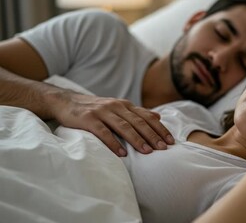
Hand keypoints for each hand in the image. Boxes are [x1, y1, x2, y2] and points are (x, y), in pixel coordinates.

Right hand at [50, 91, 173, 155]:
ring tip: (146, 152)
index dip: (160, 129)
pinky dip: (113, 142)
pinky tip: (121, 153)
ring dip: (136, 139)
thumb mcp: (118, 107)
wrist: (66, 101)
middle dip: (152, 135)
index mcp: (125, 105)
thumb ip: (137, 112)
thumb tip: (158, 116)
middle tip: (163, 148)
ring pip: (123, 126)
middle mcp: (116, 106)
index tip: (171, 141)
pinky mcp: (88, 119)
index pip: (147, 117)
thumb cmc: (96, 108)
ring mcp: (102, 111)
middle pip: (138, 122)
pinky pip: (103, 132)